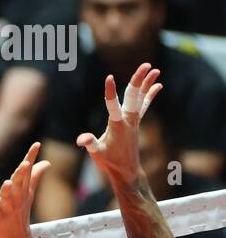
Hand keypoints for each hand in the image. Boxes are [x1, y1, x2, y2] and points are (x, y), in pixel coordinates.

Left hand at [0, 142, 50, 237]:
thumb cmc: (21, 212)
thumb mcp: (29, 193)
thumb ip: (35, 176)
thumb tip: (47, 162)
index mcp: (23, 189)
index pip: (28, 171)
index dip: (31, 157)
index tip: (36, 144)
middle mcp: (17, 196)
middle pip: (19, 183)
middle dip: (22, 173)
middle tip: (26, 163)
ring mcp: (7, 207)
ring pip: (7, 196)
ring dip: (7, 190)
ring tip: (7, 183)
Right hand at [76, 63, 161, 185]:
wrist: (127, 171)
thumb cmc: (110, 162)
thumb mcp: (97, 153)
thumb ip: (90, 143)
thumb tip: (81, 139)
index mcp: (117, 125)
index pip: (113, 105)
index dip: (110, 91)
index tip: (109, 77)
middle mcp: (129, 120)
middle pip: (134, 96)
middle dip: (139, 80)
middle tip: (146, 65)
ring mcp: (134, 121)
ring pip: (140, 97)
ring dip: (147, 83)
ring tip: (154, 69)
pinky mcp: (136, 123)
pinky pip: (144, 105)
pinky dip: (150, 94)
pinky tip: (157, 85)